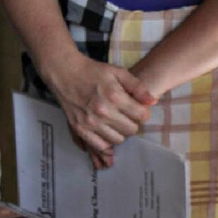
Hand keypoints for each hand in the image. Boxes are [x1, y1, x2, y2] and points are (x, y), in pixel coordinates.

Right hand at [42, 51, 156, 163]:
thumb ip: (137, 87)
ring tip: (115, 122)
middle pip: (131, 130)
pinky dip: (107, 144)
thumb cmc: (93, 71)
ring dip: (120, 133)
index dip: (142, 113)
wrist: (64, 72)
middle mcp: (103, 111)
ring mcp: (90, 122)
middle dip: (132, 123)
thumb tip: (153, 102)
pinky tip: (108, 135)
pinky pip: (101, 146)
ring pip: (118, 140)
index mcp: (114, 96)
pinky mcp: (80, 129)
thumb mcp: (118, 72)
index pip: (141, 116)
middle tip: (126, 115)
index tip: (137, 109)